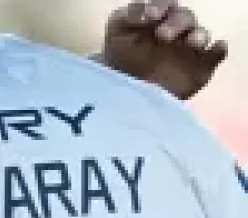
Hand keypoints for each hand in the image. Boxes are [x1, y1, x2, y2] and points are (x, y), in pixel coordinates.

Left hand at [99, 0, 227, 99]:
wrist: (127, 91)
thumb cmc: (121, 58)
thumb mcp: (117, 33)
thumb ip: (129, 16)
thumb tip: (146, 12)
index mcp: (158, 18)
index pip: (165, 4)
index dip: (160, 6)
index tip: (151, 16)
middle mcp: (177, 30)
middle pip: (185, 18)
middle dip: (176, 23)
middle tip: (163, 35)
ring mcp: (190, 49)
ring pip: (201, 34)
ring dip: (199, 35)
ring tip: (192, 43)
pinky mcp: (201, 67)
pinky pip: (216, 54)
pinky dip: (217, 50)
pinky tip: (215, 50)